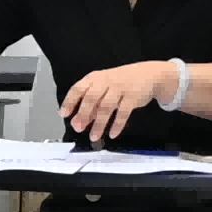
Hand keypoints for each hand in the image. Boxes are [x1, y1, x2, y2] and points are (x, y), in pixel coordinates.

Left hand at [60, 61, 182, 142]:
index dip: (70, 101)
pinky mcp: (133, 96)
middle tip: (78, 128)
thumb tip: (79, 122)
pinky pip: (124, 112)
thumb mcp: (104, 89)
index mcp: (95, 78)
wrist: (148, 75)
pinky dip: (117, 124)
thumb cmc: (121, 83)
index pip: (78, 88)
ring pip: (106, 107)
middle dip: (83, 114)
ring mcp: (120, 88)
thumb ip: (92, 105)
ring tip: (93, 136)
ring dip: (99, 124)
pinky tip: (112, 133)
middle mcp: (106, 81)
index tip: (64, 114)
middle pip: (91, 98)